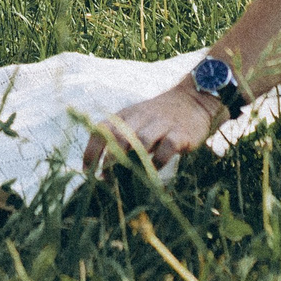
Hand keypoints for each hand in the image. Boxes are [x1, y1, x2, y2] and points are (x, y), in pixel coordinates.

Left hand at [81, 82, 226, 174]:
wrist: (194, 100)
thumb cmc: (158, 118)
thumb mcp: (136, 121)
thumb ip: (120, 140)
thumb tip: (103, 173)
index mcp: (126, 115)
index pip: (101, 130)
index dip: (91, 151)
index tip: (87, 171)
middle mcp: (140, 118)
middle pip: (119, 137)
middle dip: (110, 160)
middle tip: (108, 180)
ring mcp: (161, 124)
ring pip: (141, 141)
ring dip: (132, 163)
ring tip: (128, 181)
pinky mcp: (180, 133)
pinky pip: (166, 149)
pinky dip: (158, 163)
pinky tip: (153, 173)